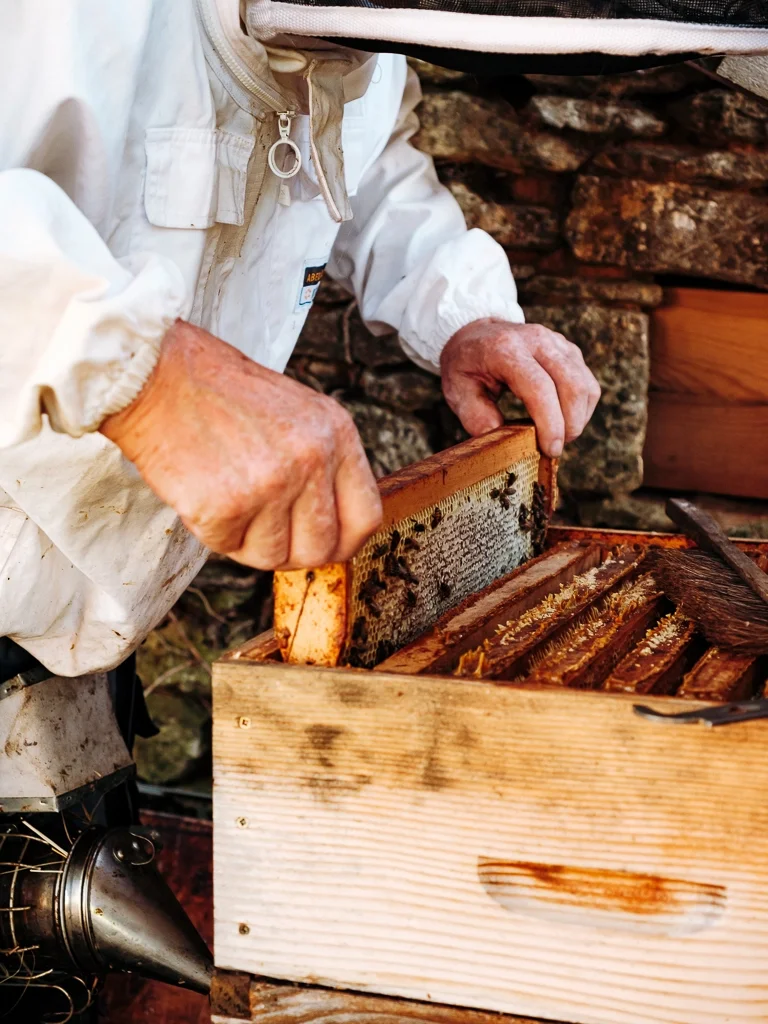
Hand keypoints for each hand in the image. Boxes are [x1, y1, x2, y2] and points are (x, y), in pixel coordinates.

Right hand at [100, 320, 381, 568]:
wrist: (155, 374)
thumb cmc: (219, 392)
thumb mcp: (297, 413)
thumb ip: (322, 464)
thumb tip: (333, 526)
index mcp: (337, 433)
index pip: (365, 517)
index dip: (343, 543)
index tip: (325, 547)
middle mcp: (312, 459)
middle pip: (321, 548)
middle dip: (291, 550)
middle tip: (263, 530)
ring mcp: (271, 484)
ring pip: (274, 557)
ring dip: (247, 541)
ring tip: (227, 497)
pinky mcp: (227, 506)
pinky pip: (229, 549)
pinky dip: (213, 533)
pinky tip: (203, 493)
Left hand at [440, 319, 600, 456]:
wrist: (476, 333)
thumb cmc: (466, 364)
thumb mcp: (457, 390)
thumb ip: (475, 416)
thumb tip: (502, 440)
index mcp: (506, 349)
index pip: (539, 387)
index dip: (550, 423)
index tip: (550, 449)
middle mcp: (537, 340)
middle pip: (571, 385)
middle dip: (570, 424)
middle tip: (554, 448)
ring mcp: (557, 342)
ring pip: (585, 384)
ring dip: (579, 418)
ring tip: (559, 435)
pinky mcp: (569, 350)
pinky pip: (587, 382)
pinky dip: (582, 407)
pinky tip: (564, 420)